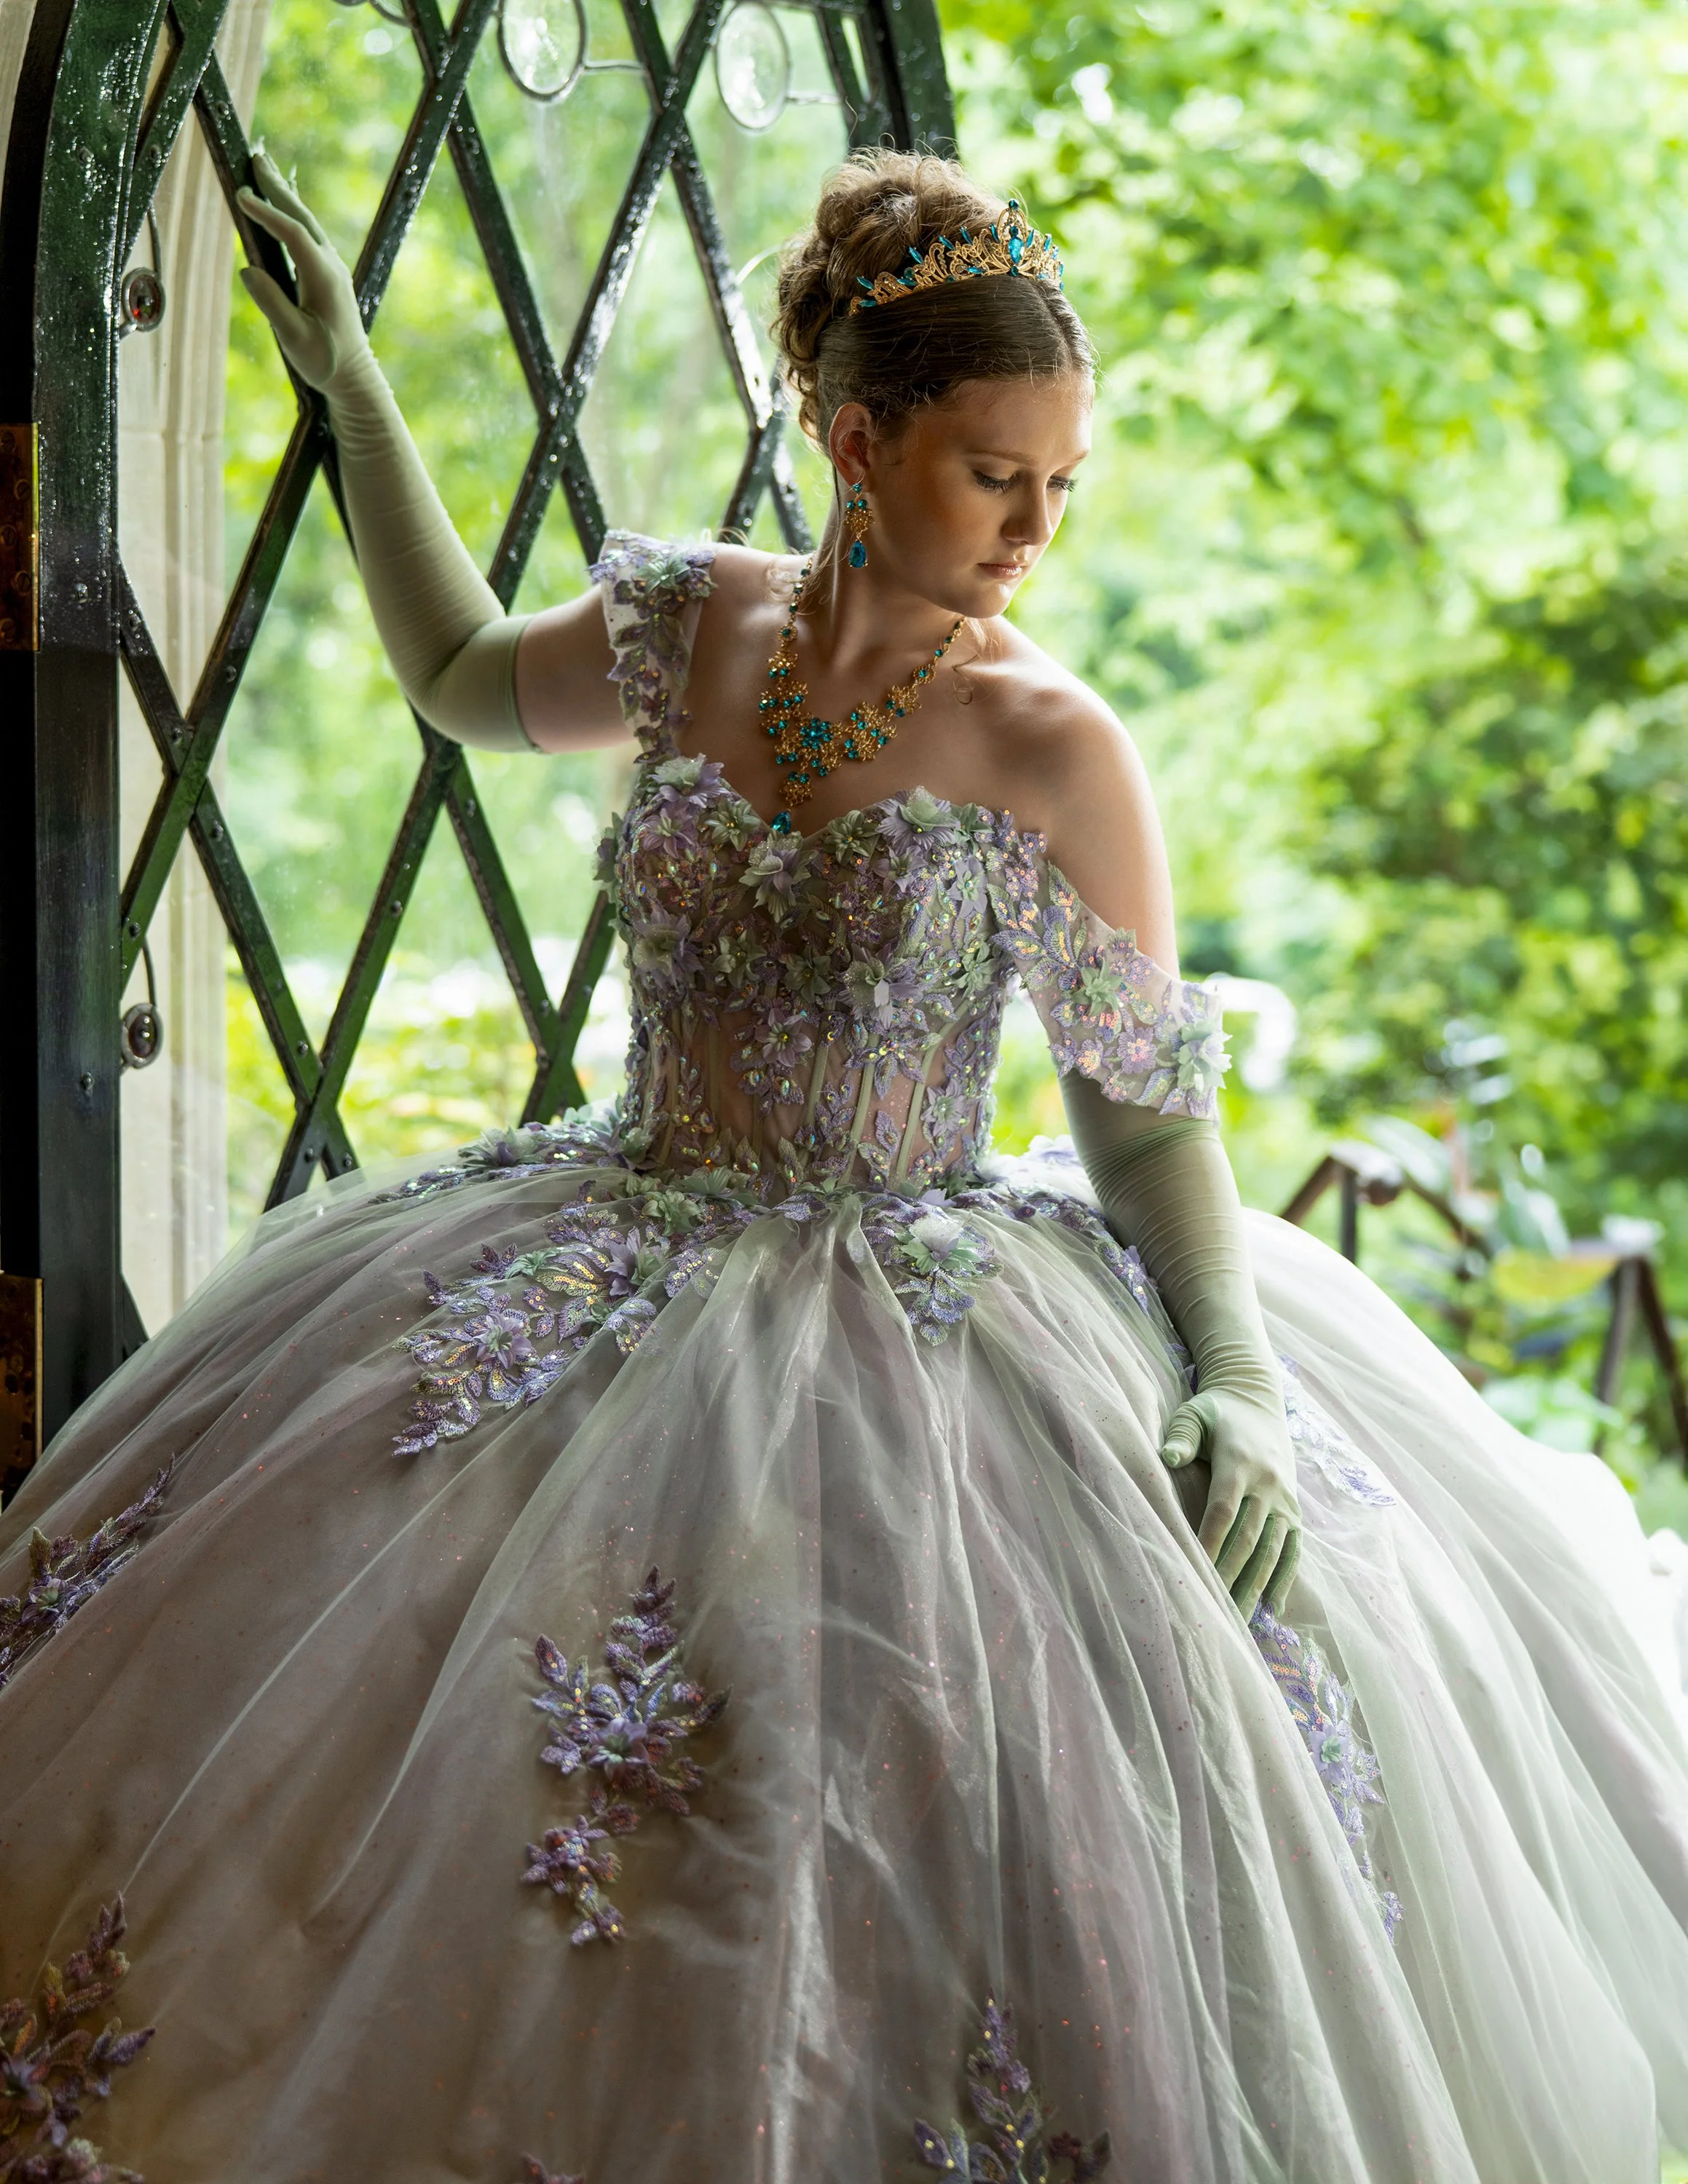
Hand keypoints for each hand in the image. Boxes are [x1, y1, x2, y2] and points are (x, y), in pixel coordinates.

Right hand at [236, 148, 371, 395]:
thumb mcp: (294, 339)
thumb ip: (271, 304)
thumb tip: (247, 270)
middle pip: (302, 217)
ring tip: (263, 169)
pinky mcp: (328, 274)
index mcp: (324, 277)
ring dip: (284, 195)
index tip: (241, 194)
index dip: (266, 212)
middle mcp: (331, 266)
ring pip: (306, 223)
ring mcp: (332, 268)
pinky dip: (290, 214)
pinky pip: (307, 235)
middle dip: (277, 187)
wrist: (353, 377)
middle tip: (255, 157)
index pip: (292, 234)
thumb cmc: (324, 362)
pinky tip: (280, 204)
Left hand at [1161, 1386, 1300, 1620]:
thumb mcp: (1195, 1413)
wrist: (1259, 1401)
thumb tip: (1168, 1457)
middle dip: (1229, 1575)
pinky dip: (1284, 1579)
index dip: (1209, 1542)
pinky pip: (1293, 1550)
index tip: (1193, 1571)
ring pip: (1272, 1550)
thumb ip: (1182, 1435)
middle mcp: (1268, 1484)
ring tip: (1238, 1620)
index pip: (1223, 1511)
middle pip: (1248, 1538)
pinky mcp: (1296, 1511)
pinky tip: (1272, 1609)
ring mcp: (1285, 1500)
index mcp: (1240, 1463)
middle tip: (1212, 1611)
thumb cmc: (1217, 1412)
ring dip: (1255, 1586)